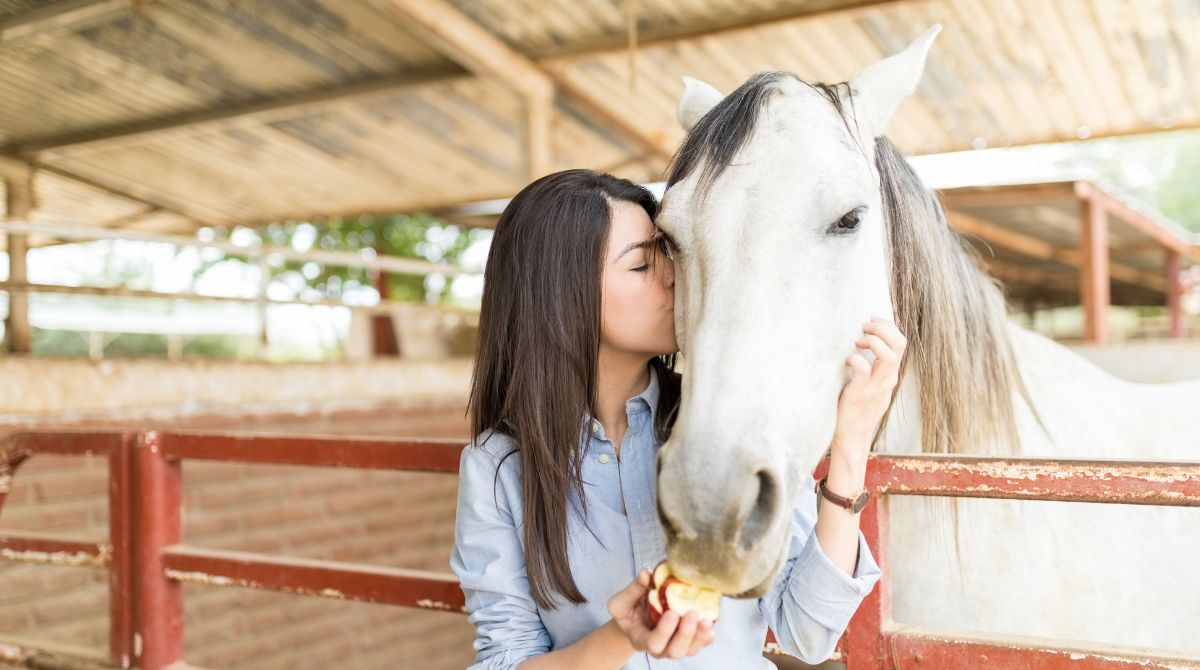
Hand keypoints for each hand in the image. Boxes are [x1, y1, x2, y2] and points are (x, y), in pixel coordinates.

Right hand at [607, 568, 715, 658]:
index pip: (654, 643)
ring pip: (690, 649)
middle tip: (692, 613)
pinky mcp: (688, 641)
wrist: (636, 621)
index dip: (664, 631)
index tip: (671, 612)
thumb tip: (646, 573)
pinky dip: (707, 638)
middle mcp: (661, 648)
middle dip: (686, 633)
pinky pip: (700, 644)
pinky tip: (711, 626)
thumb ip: (633, 590)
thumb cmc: (628, 612)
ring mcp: (676, 646)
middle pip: (676, 650)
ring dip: (700, 636)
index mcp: (642, 640)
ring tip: (707, 620)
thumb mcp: (621, 602)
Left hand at [833, 316, 906, 456]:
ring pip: (889, 357)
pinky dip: (856, 360)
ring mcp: (875, 388)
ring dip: (874, 341)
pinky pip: (864, 371)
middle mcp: (887, 380)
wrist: (852, 437)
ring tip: (858, 340)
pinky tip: (847, 360)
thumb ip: (876, 368)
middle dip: (884, 328)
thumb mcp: (874, 386)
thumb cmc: (858, 408)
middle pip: (900, 344)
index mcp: (890, 375)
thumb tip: (869, 344)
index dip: (889, 325)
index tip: (873, 319)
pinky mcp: (860, 395)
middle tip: (865, 326)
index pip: (901, 343)